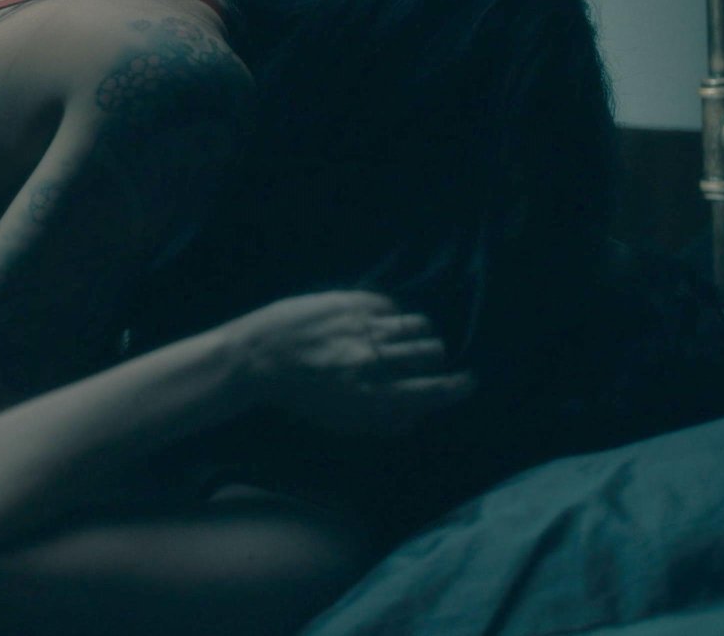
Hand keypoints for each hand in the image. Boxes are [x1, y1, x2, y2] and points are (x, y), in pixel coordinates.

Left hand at [222, 290, 474, 434]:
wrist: (257, 356)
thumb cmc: (298, 396)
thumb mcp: (340, 422)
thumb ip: (383, 422)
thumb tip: (418, 417)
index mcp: (372, 395)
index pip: (432, 391)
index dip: (456, 388)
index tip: (466, 383)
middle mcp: (373, 359)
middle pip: (431, 353)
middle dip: (436, 360)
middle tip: (430, 361)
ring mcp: (363, 326)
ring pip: (417, 326)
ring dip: (420, 335)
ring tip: (410, 340)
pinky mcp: (351, 301)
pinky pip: (392, 306)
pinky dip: (394, 316)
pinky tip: (383, 323)